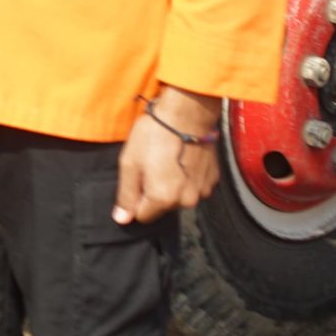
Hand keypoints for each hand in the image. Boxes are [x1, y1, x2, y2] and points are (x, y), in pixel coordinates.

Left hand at [114, 85, 222, 222]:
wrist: (187, 115)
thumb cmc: (153, 136)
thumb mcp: (130, 163)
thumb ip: (126, 194)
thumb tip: (122, 220)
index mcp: (163, 199)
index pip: (142, 216)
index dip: (136, 199)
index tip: (138, 177)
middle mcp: (186, 201)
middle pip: (162, 207)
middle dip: (154, 192)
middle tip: (152, 165)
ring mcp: (202, 191)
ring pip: (179, 198)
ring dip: (172, 186)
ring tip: (168, 160)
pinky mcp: (213, 180)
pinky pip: (193, 187)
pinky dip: (187, 178)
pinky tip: (183, 159)